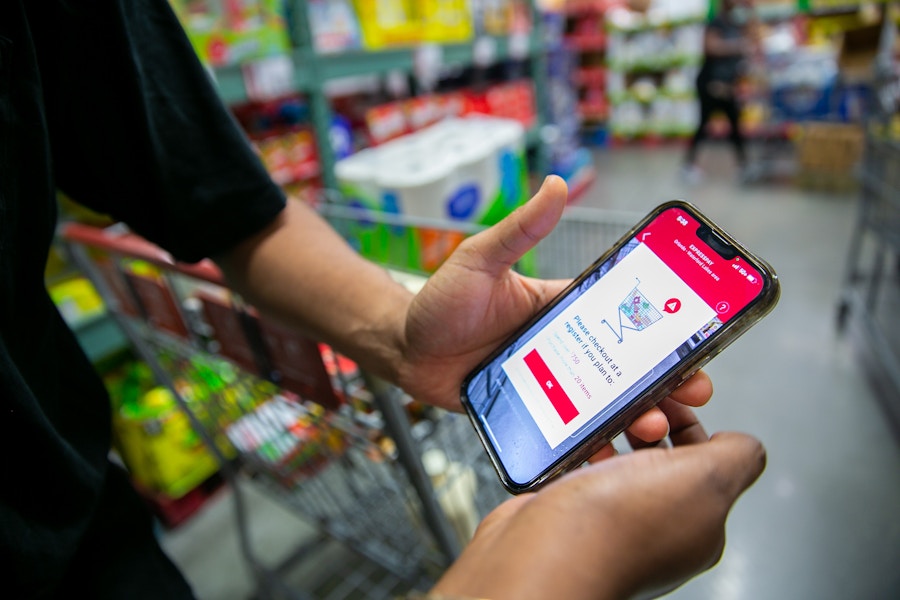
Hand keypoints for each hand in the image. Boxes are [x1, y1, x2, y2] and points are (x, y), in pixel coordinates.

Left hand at [398, 176, 711, 444]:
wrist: (404, 350)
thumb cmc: (440, 301)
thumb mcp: (481, 259)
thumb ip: (520, 229)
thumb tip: (557, 182)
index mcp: (562, 309)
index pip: (623, 318)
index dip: (661, 331)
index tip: (695, 342)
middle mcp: (564, 348)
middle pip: (627, 368)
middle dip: (665, 383)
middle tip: (690, 395)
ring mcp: (550, 385)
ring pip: (606, 405)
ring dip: (638, 418)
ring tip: (652, 430)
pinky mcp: (532, 416)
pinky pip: (569, 435)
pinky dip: (592, 449)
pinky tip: (609, 461)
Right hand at [431, 402, 765, 599]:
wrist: (545, 550)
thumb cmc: (621, 527)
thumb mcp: (709, 479)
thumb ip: (740, 456)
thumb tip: (744, 445)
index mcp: (697, 524)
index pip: (702, 459)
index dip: (688, 422)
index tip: (669, 401)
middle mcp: (655, 527)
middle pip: (657, 452)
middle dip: (645, 424)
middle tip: (634, 418)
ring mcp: (610, 521)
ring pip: (615, 458)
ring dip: (609, 434)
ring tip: (599, 429)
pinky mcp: (569, 513)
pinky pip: (577, 469)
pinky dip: (575, 451)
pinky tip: (572, 442)